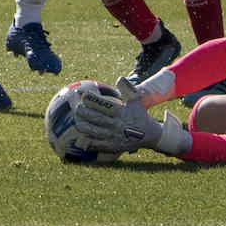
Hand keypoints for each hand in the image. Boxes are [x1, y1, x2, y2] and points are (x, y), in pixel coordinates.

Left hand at [74, 76, 190, 156]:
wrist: (149, 135)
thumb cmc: (139, 115)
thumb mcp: (136, 100)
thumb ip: (127, 89)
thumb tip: (119, 78)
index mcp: (121, 112)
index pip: (104, 105)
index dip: (92, 99)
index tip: (83, 95)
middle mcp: (116, 125)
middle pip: (96, 118)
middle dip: (83, 112)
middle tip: (76, 107)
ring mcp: (113, 137)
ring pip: (93, 131)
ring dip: (83, 125)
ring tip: (77, 120)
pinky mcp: (112, 147)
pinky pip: (96, 145)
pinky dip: (87, 142)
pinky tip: (80, 138)